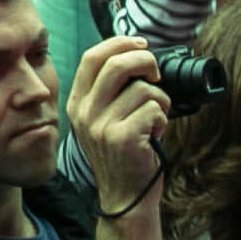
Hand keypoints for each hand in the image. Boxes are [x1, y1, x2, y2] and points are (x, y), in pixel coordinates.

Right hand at [67, 38, 171, 215]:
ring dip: (160, 101)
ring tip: (155, 119)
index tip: (141, 44)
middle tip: (156, 75)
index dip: (119, 43)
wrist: (126, 196)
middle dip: (145, 61)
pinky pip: (154, 108)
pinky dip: (163, 118)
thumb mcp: (103, 120)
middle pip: (117, 64)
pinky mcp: (122, 138)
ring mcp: (101, 126)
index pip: (92, 57)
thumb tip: (136, 55)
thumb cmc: (123, 154)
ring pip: (143, 89)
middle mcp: (84, 113)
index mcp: (77, 103)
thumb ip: (110, 90)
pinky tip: (155, 132)